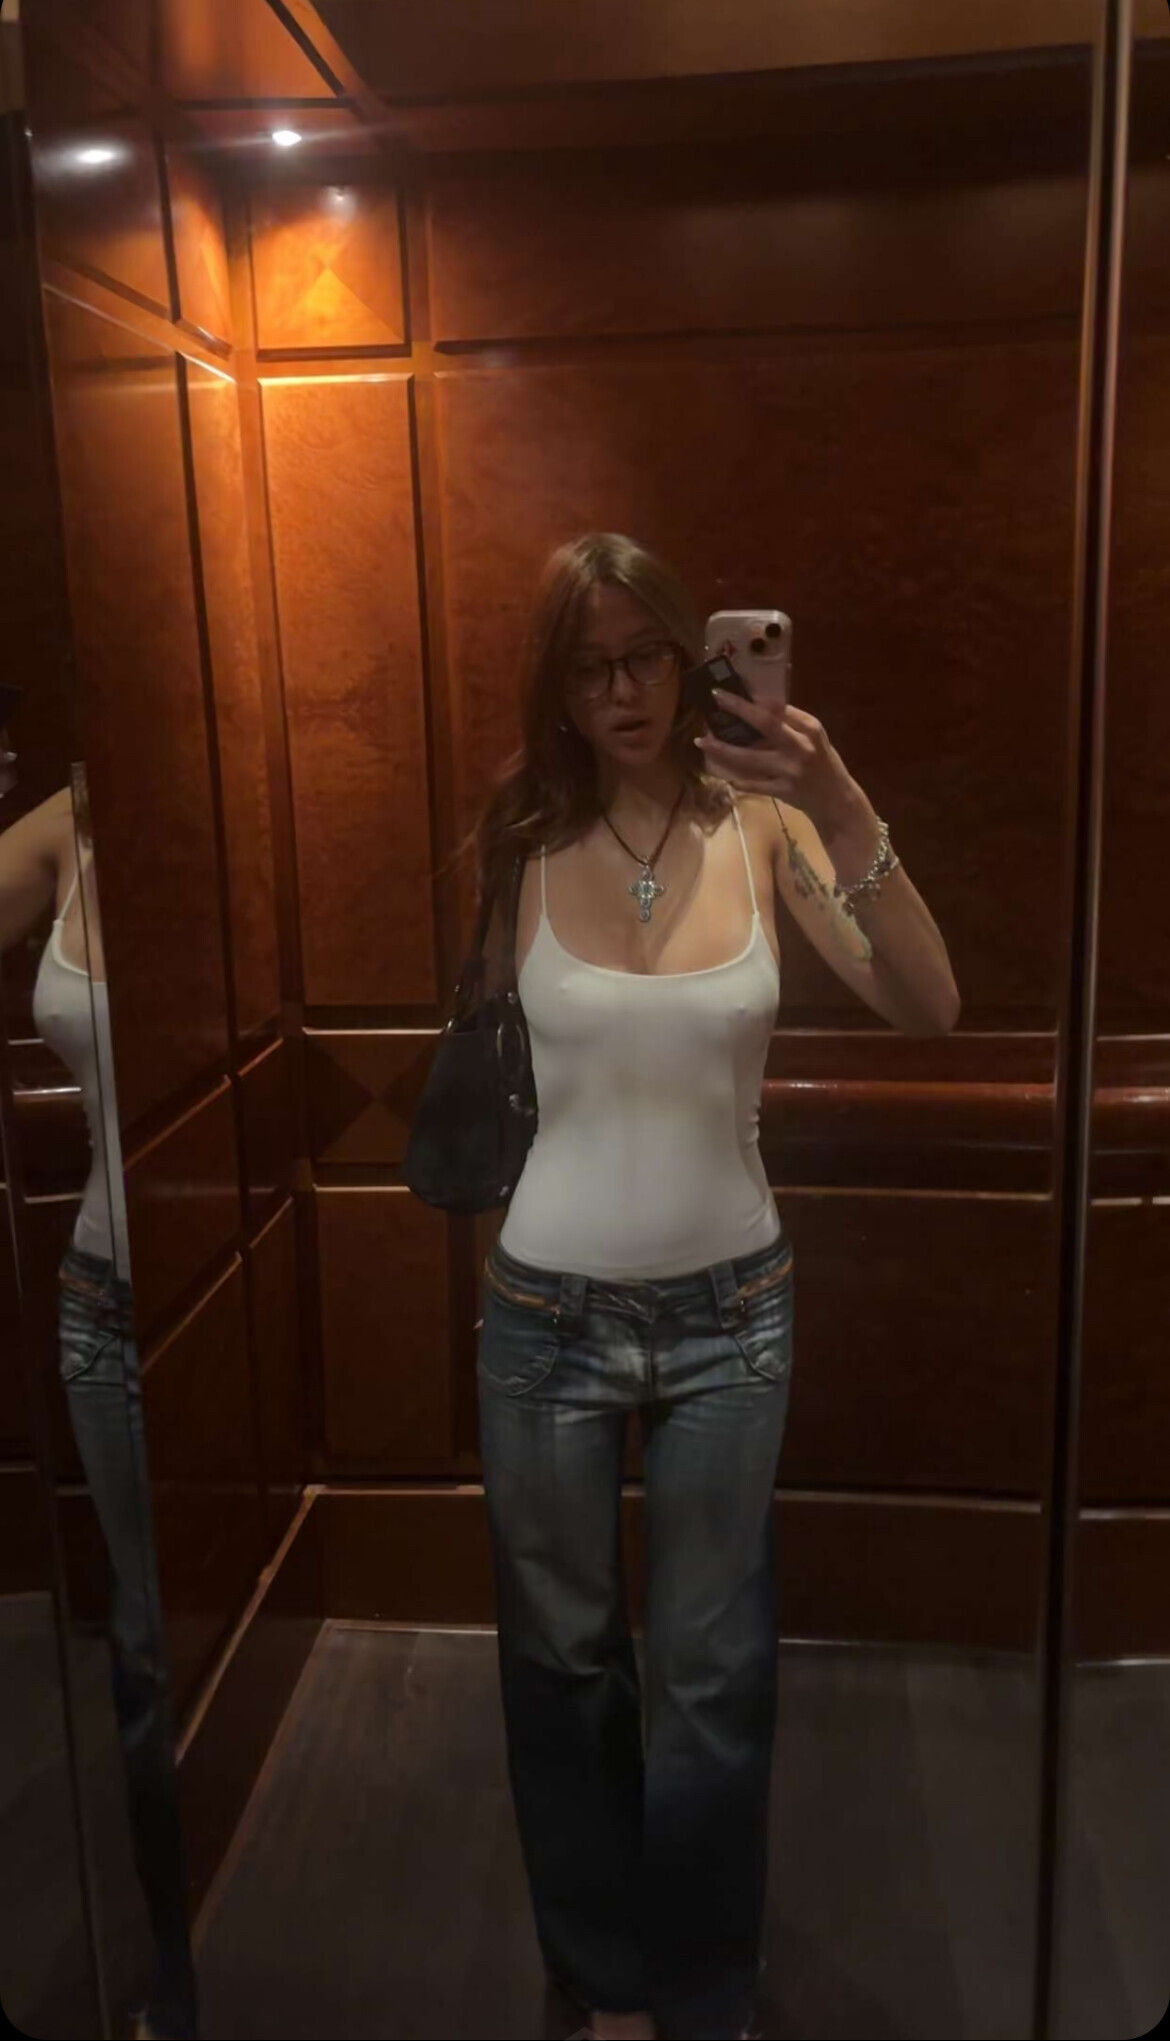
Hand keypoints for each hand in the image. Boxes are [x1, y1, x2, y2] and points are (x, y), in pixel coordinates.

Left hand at [695, 687, 860, 835]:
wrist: (837, 801)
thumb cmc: (823, 764)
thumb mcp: (814, 739)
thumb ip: (791, 724)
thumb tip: (756, 706)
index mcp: (811, 729)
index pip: (780, 707)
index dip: (755, 699)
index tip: (735, 691)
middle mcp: (801, 747)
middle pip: (766, 723)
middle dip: (738, 709)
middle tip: (717, 698)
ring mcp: (791, 770)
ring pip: (750, 757)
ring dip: (723, 749)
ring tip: (702, 741)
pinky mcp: (783, 791)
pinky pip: (753, 784)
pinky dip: (736, 779)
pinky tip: (720, 773)